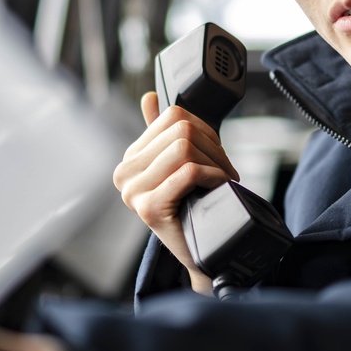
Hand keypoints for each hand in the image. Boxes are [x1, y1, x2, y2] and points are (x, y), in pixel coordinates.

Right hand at [112, 91, 239, 294]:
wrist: (201, 254)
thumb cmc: (193, 207)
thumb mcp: (177, 166)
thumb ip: (162, 134)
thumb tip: (148, 96)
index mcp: (130, 159)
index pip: (172, 116)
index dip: (204, 129)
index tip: (216, 154)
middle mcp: (124, 173)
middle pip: (181, 131)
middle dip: (214, 148)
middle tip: (226, 170)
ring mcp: (133, 192)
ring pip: (184, 148)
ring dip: (216, 163)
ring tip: (223, 179)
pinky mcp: (149, 209)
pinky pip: (188, 172)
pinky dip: (212, 176)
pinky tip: (218, 187)